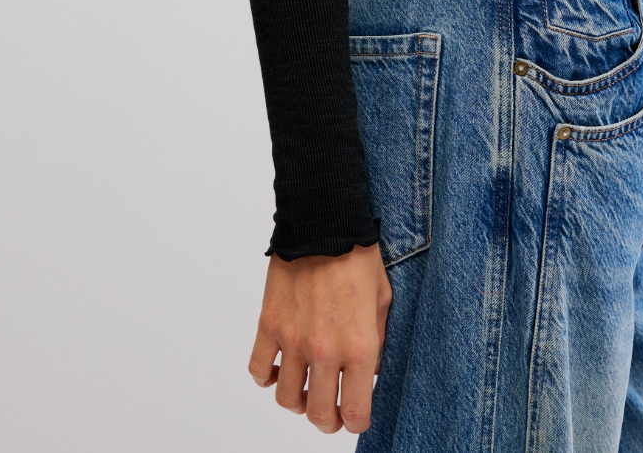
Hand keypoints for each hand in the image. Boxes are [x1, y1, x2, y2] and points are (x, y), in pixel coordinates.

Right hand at [248, 244, 391, 433]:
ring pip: (287, 399)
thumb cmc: (358, 254)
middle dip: (327, 422)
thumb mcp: (384, 297)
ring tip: (306, 388)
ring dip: (298, 401)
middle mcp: (325, 350)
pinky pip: (258, 370)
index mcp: (359, 345)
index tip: (356, 416)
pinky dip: (266, 377)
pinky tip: (279, 367)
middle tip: (330, 414)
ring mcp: (293, 340)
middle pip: (319, 414)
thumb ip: (379, 339)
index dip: (357, 421)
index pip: (355, 410)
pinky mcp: (269, 325)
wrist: (324, 221)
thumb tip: (370, 369)